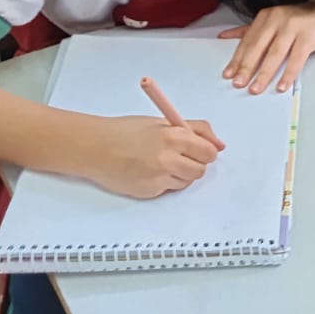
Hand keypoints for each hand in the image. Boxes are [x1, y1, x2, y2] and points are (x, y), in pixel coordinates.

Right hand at [86, 116, 224, 197]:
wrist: (95, 147)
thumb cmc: (125, 131)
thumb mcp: (163, 122)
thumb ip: (195, 129)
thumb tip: (219, 145)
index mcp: (174, 136)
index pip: (209, 152)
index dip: (206, 150)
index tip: (199, 149)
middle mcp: (168, 158)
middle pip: (201, 170)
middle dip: (194, 163)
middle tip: (179, 155)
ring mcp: (159, 177)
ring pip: (187, 182)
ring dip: (180, 174)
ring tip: (160, 162)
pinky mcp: (150, 191)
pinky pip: (169, 189)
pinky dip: (164, 182)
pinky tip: (148, 171)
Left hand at [218, 3, 314, 92]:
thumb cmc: (304, 19)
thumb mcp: (276, 21)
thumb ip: (252, 30)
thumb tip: (225, 36)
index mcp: (267, 16)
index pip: (247, 40)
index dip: (237, 58)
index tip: (228, 74)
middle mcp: (278, 19)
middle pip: (258, 47)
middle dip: (246, 68)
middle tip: (238, 84)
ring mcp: (294, 26)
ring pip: (275, 54)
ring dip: (264, 74)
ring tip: (256, 88)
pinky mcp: (309, 36)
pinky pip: (296, 59)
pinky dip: (288, 74)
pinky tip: (282, 85)